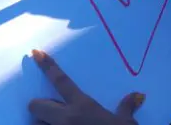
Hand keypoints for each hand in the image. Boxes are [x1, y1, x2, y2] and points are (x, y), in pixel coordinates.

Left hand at [29, 49, 143, 123]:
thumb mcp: (126, 124)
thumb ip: (126, 108)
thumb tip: (136, 96)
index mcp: (82, 106)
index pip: (61, 81)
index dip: (47, 65)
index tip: (35, 52)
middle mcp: (65, 119)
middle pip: (36, 105)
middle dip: (39, 108)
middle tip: (52, 115)